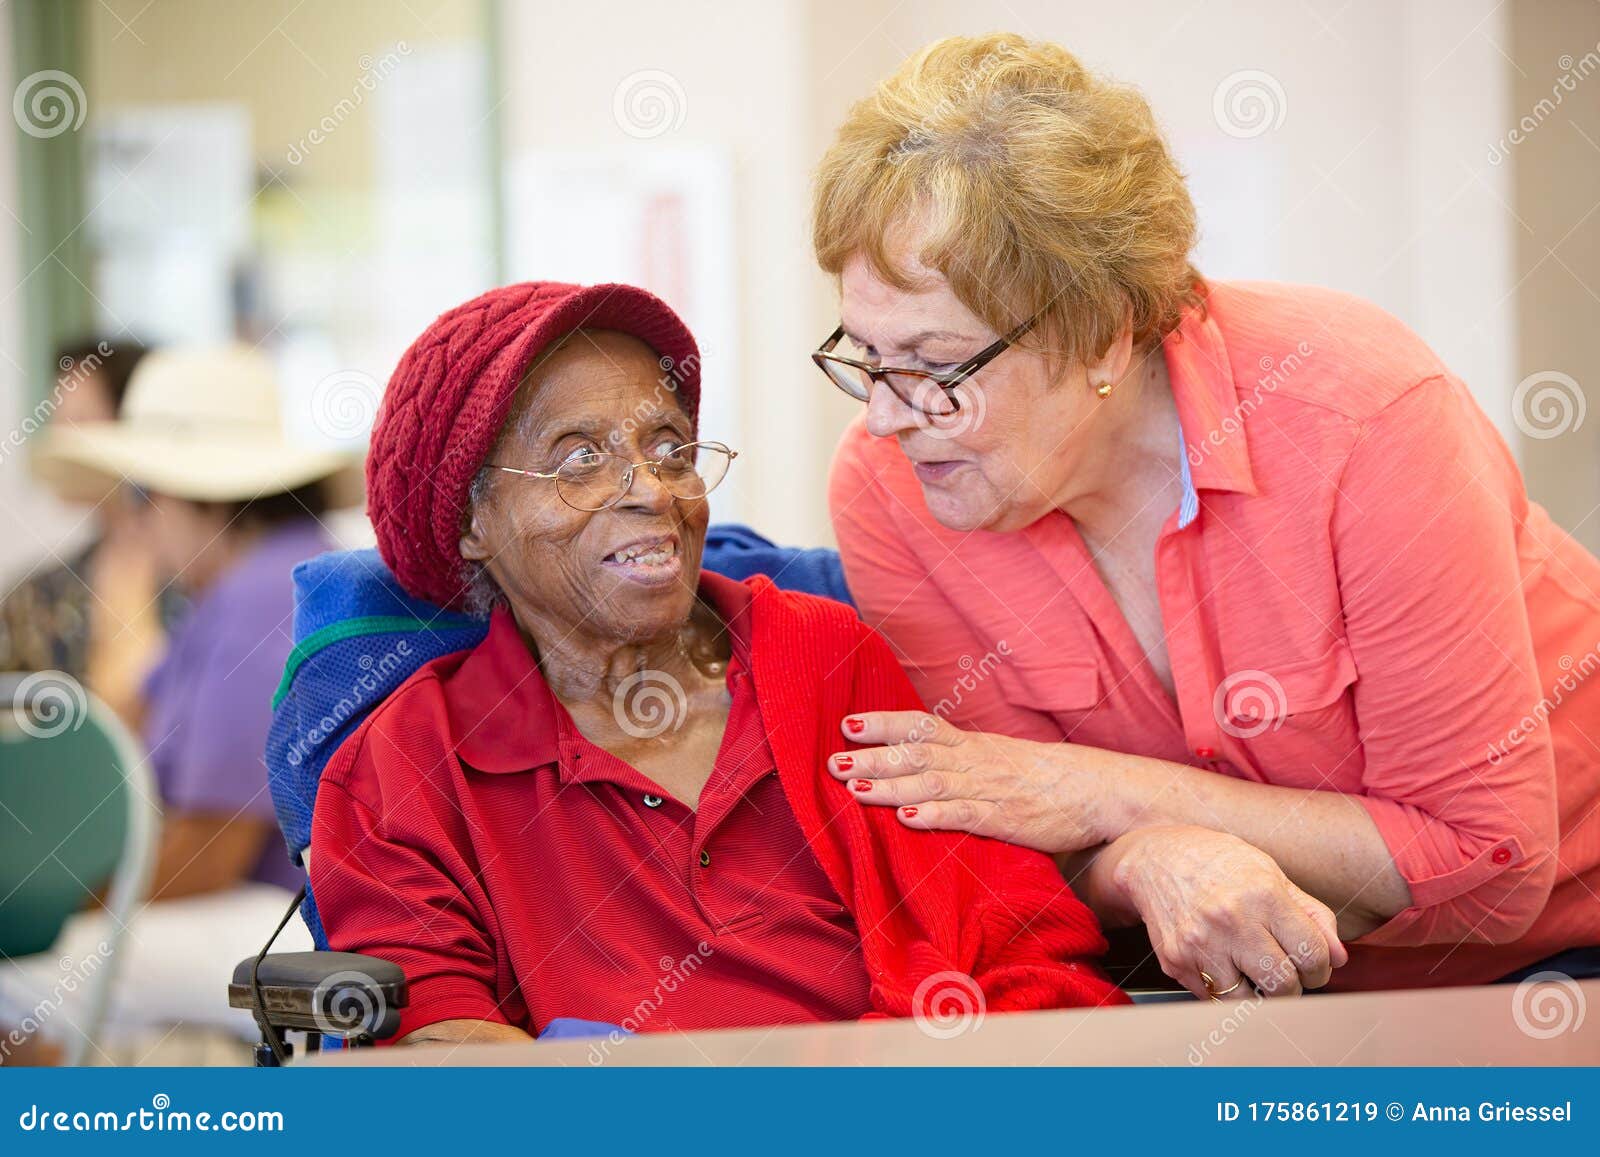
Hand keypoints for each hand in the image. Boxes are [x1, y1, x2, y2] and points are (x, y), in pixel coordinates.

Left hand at [826, 710, 1112, 853]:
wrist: (1095, 789)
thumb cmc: (1044, 777)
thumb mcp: (998, 758)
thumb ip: (961, 760)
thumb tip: (920, 763)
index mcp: (972, 745)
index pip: (921, 726)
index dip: (884, 724)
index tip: (848, 724)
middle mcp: (974, 762)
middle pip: (916, 754)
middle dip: (873, 757)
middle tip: (834, 761)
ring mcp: (988, 789)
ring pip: (931, 783)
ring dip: (891, 786)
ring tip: (855, 788)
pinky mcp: (1003, 820)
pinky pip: (963, 816)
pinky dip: (933, 816)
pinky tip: (905, 819)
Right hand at [1103, 824, 1348, 998]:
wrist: (1154, 858)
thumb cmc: (1218, 863)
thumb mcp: (1271, 874)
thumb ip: (1311, 914)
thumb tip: (1338, 956)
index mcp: (1263, 895)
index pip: (1312, 955)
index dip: (1320, 968)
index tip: (1312, 967)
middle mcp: (1230, 920)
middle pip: (1283, 985)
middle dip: (1291, 986)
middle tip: (1284, 973)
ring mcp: (1199, 944)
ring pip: (1248, 1000)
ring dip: (1257, 993)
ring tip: (1252, 971)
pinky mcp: (1175, 961)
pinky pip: (1213, 998)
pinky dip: (1224, 990)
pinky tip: (1222, 964)